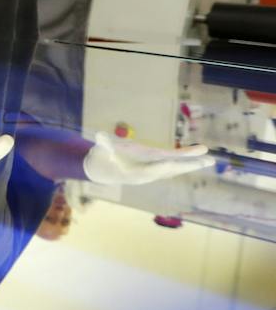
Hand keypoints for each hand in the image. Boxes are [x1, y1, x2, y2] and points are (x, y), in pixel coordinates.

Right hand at [83, 132, 213, 184]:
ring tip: (210, 160)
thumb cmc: (102, 159)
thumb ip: (103, 145)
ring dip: (192, 164)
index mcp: (134, 172)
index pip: (152, 170)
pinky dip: (185, 160)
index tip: (175, 161)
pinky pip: (173, 164)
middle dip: (187, 166)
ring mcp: (153, 170)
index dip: (163, 165)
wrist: (103, 171)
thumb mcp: (101, 151)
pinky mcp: (155, 166)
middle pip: (170, 170)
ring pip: (175, 168)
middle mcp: (147, 173)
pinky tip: (198, 156)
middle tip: (204, 162)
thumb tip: (99, 135)